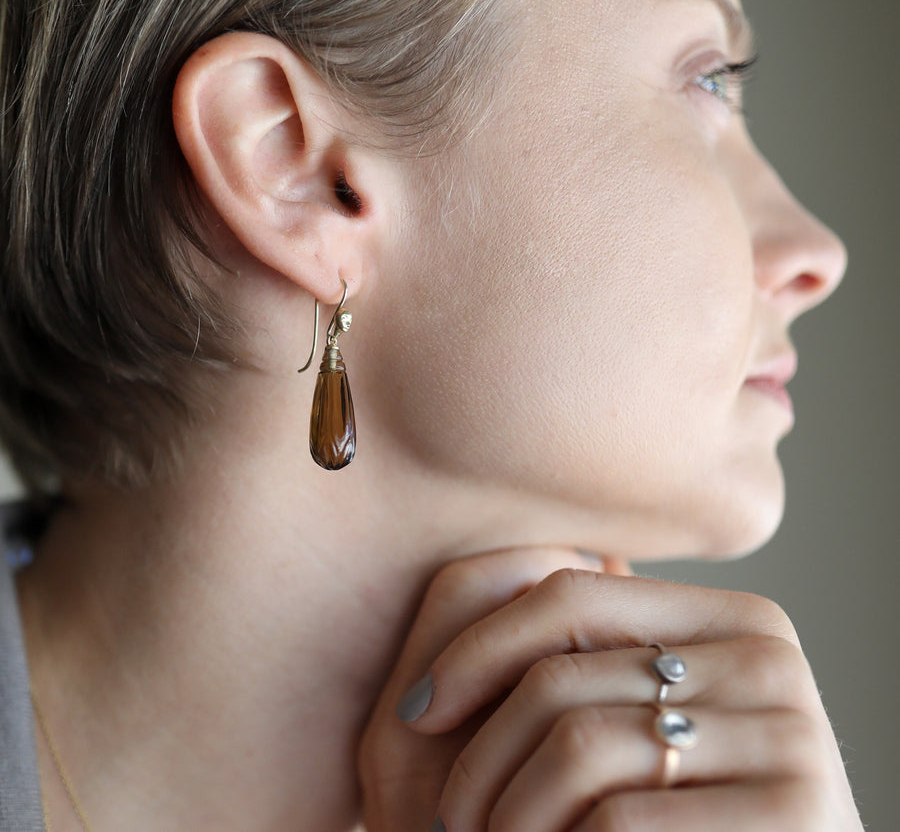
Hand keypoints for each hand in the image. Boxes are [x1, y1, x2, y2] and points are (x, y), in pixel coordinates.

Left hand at [358, 550, 861, 830]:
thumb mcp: (626, 718)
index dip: (478, 649)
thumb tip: (563, 557)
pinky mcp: (799, 815)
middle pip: (561, 679)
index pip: (569, 593)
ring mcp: (796, 737)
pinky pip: (619, 820)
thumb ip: (600, 642)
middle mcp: (771, 660)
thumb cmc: (669, 813)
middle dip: (482, 761)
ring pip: (580, 747)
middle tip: (453, 819)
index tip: (417, 712)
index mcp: (733, 617)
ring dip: (510, 813)